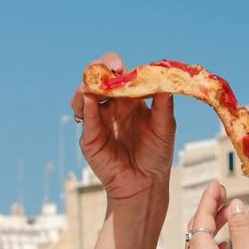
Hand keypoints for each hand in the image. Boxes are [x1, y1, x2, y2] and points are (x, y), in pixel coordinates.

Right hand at [71, 51, 175, 208]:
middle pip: (96, 79)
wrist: (146, 183)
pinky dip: (86, 108)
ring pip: (83, 95)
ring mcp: (97, 120)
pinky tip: (90, 101)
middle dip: (98, 69)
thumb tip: (165, 79)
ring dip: (87, 86)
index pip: (117, 74)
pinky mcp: (89, 137)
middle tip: (108, 70)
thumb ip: (164, 103)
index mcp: (128, 98)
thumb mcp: (165, 126)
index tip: (121, 67)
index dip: (115, 65)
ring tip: (94, 86)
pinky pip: (85, 119)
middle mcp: (110, 105)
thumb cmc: (156, 154)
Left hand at [179, 181, 248, 248]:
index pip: (201, 216)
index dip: (210, 197)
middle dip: (211, 209)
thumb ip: (242, 227)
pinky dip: (213, 244)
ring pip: (199, 242)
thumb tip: (236, 205)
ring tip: (230, 215)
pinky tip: (226, 245)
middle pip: (197, 228)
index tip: (218, 183)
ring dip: (213, 227)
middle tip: (224, 194)